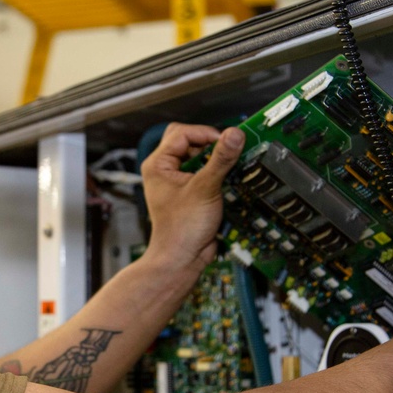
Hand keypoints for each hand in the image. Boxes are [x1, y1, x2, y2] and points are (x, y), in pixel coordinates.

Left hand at [141, 123, 244, 269]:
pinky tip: (228, 180)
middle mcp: (165, 170)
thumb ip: (220, 160)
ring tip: (228, 168)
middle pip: (190, 142)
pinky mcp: (190, 191)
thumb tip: (234, 135)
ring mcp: (177, 181)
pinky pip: (205, 172)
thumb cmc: (180, 230)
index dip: (205, 134)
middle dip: (209, 146)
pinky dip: (217, 173)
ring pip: (198, 157)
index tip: (226, 141)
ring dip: (215, 161)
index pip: (182, 133)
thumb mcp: (205, 189)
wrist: (182, 258)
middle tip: (226, 153)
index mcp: (158, 164)